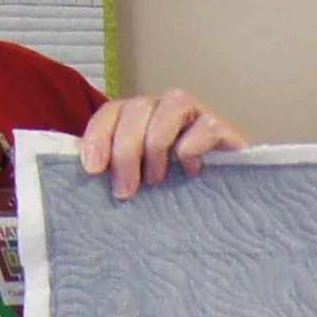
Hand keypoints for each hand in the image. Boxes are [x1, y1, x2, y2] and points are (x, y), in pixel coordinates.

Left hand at [79, 89, 247, 198]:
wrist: (229, 211)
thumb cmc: (178, 200)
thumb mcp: (139, 187)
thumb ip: (117, 175)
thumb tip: (88, 175)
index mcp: (140, 121)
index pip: (112, 111)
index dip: (98, 136)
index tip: (93, 169)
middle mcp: (165, 111)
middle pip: (138, 108)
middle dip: (126, 150)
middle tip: (125, 190)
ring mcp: (197, 117)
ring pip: (172, 105)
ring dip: (157, 144)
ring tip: (158, 180)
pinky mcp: (225, 130)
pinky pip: (206, 125)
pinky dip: (192, 147)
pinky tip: (191, 170)